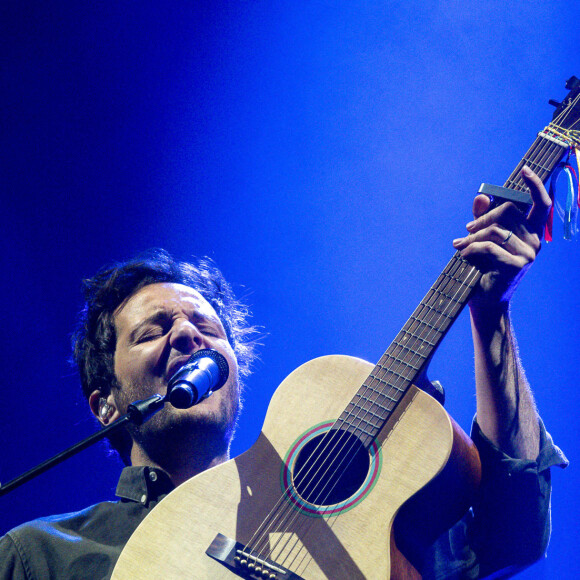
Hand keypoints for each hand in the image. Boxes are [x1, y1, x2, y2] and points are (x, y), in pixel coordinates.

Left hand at [452, 166, 551, 307]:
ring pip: (494, 230)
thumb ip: (483, 217)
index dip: (535, 185)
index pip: (541, 204)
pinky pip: (488, 246)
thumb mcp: (482, 239)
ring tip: (461, 246)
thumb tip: (481, 196)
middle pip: (508, 211)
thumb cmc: (483, 267)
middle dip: (482, 218)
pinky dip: (470, 249)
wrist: (484, 300)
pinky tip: (463, 255)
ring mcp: (528, 254)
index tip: (525, 170)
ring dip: (472, 236)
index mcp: (532, 232)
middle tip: (466, 230)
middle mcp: (535, 241)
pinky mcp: (516, 265)